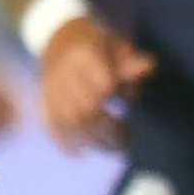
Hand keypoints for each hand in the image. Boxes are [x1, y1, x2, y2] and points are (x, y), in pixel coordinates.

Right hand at [38, 13, 154, 151]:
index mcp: (85, 56)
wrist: (59, 39)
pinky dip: (64, 142)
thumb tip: (150, 67)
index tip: (129, 101)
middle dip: (110, 129)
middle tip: (128, 138)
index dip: (116, 96)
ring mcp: (51, 90)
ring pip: (70, 123)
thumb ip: (131, 61)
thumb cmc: (98, 45)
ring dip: (94, 141)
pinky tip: (79, 154)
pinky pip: (50, 125)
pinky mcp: (43, 102)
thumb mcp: (117, 45)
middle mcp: (65, 74)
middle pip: (86, 110)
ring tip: (114, 148)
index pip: (103, 83)